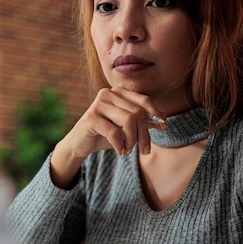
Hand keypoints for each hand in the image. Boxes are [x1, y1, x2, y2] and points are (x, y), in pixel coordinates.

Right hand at [50, 87, 165, 187]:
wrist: (79, 144)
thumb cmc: (104, 134)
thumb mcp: (126, 128)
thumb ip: (143, 122)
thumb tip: (163, 120)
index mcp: (118, 92)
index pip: (144, 100)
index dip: (156, 114)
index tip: (163, 127)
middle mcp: (108, 93)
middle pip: (137, 112)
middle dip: (144, 134)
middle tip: (144, 150)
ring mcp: (98, 104)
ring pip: (128, 120)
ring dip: (132, 140)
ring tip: (128, 150)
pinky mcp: (91, 117)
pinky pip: (114, 132)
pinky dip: (120, 144)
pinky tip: (120, 151)